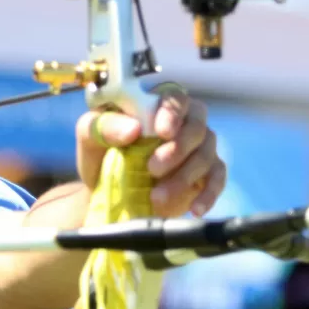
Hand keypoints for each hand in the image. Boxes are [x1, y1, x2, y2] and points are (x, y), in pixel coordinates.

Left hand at [75, 86, 225, 217]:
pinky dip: (208, 194)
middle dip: (178, 149)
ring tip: (156, 197)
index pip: (176, 99)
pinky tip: (195, 209)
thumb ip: (103, 126)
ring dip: (184, 177)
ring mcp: (198, 148)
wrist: (106, 189)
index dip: (173, 113)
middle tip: (152, 169)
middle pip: (197, 127)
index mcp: (157, 105)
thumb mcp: (90, 135)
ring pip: (206, 155)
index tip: (162, 132)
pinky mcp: (205, 174)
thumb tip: (133, 129)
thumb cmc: (100, 153)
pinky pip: (217, 179)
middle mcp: (184, 122)